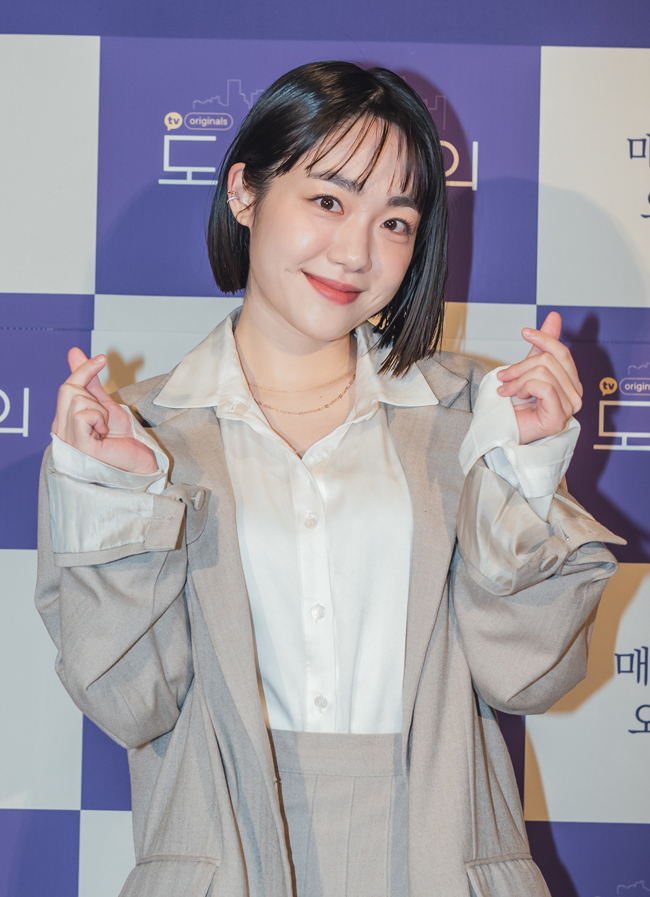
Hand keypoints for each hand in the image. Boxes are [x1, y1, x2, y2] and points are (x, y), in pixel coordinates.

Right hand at [52, 348, 157, 473]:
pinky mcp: (77, 446)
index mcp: (65, 422)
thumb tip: (75, 353)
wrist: (141, 463)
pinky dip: (98, 419)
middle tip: (106, 416)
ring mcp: (66, 440)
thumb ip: (90, 383)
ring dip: (99, 410)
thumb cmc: (123, 441)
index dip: (84, 369)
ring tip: (105, 430)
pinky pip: (82, 415)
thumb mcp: (106, 406)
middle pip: (68, 389)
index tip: (102, 358)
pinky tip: (103, 435)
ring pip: (76, 400)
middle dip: (93, 394)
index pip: (67, 386)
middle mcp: (61, 431)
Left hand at [496, 312, 582, 444]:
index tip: (525, 332)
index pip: (561, 352)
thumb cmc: (514, 406)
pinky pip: (543, 387)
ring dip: (517, 380)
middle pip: (549, 360)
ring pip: (543, 372)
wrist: (501, 431)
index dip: (544, 338)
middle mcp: (575, 394)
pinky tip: (516, 398)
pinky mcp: (559, 417)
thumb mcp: (527, 370)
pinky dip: (524, 388)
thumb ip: (543, 347)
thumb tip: (554, 317)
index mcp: (570, 382)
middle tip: (504, 377)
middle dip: (521, 366)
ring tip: (507, 390)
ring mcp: (570, 407)